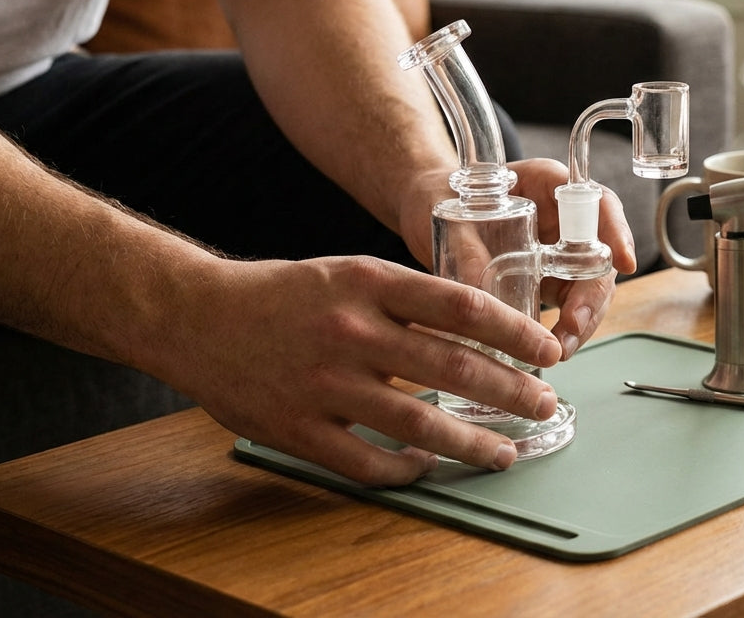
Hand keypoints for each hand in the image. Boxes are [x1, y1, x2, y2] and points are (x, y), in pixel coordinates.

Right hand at [158, 255, 563, 485]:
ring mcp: (325, 383)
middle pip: (454, 367)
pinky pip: (368, 461)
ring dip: (473, 442)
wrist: (195, 316)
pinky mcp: (299, 428)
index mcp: (369, 282)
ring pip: (421, 423)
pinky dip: (406, 469)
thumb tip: (478, 331)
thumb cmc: (282, 295)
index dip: (515, 332)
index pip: (463, 305)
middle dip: (512, 391)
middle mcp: (352, 330)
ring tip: (506, 452)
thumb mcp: (349, 274)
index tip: (548, 350)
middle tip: (543, 405)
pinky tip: (427, 465)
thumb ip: (406, 300)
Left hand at [396, 157, 634, 358]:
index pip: (597, 202)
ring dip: (582, 319)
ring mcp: (558, 249)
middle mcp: (562, 216)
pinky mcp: (548, 276)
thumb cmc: (437, 193)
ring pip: (588, 285)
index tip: (623, 263)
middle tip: (573, 327)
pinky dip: (564, 328)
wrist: (424, 204)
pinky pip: (567, 304)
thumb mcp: (449, 214)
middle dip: (592, 295)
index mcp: (547, 183)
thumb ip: (465, 248)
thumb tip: (477, 294)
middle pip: (598, 255)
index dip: (616, 231)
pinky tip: (551, 349)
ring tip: (560, 349)